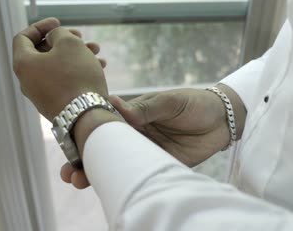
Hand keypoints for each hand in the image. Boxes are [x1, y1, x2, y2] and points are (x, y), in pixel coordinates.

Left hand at [12, 17, 108, 120]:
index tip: (58, 22)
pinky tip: (98, 67)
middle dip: (64, 41)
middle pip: (43, 53)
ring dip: (75, 55)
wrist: (86, 115)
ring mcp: (41, 95)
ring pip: (57, 67)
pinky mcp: (56, 104)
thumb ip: (58, 33)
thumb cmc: (75, 76)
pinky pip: (64, 81)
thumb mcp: (69, 43)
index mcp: (23, 64)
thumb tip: (55, 39)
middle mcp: (28, 81)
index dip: (40, 26)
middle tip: (81, 36)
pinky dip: (77, 71)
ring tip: (96, 51)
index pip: (23, 38)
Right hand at [60, 84, 245, 188]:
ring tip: (78, 182)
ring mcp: (146, 152)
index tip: (69, 144)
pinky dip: (125, 183)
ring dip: (98, 175)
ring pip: (117, 166)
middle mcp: (135, 135)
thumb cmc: (193, 103)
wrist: (223, 119)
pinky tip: (112, 190)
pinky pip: (139, 177)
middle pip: (105, 150)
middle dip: (84, 161)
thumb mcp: (169, 101)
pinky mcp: (160, 166)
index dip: (85, 136)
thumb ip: (144, 108)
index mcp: (132, 116)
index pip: (104, 127)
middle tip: (69, 173)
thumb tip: (113, 104)